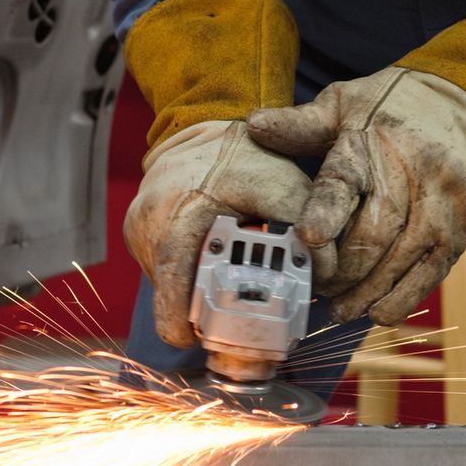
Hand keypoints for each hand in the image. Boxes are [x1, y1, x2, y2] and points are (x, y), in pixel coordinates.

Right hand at [124, 120, 318, 347]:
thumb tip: (327, 276)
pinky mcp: (139, 232)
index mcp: (178, 213)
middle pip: (166, 292)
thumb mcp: (283, 185)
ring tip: (227, 297)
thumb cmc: (245, 156)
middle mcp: (148, 222)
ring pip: (165, 284)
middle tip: (226, 334)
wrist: (207, 125)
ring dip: (193, 296)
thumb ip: (308, 227)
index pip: (170, 281)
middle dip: (196, 316)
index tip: (197, 341)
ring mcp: (138, 228)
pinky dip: (188, 278)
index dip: (179, 320)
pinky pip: (163, 269)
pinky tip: (213, 270)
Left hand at [246, 67, 465, 324]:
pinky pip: (431, 272)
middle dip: (341, 271)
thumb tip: (253, 127)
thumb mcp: (346, 103)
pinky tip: (379, 312)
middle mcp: (409, 174)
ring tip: (339, 310)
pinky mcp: (459, 228)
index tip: (306, 239)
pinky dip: (403, 297)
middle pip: (372, 235)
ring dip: (366, 292)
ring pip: (399, 260)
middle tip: (316, 291)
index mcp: (369, 143)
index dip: (325, 212)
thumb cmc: (393, 106)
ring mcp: (439, 204)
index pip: (344, 182)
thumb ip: (301, 124)